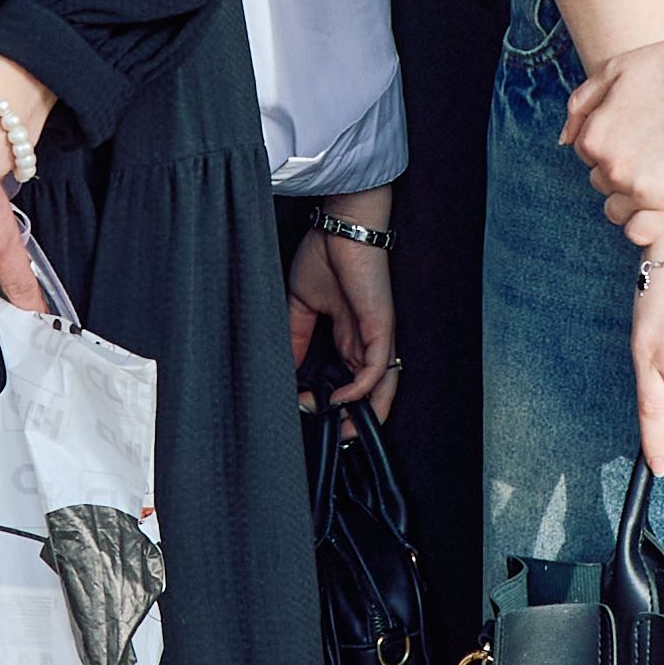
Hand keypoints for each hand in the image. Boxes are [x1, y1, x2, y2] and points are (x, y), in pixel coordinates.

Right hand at [288, 195, 399, 411]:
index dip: (326, 399)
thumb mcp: (300, 305)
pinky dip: (362, 389)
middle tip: (328, 437)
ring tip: (339, 432)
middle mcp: (366, 340)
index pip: (345, 379)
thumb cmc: (325, 255)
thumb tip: (281, 370)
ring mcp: (376, 336)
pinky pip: (377, 369)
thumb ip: (295, 338)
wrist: (342, 227)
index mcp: (349, 335)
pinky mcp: (381, 328)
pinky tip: (341, 400)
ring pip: (381, 388)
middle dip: (351, 419)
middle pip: (369, 392)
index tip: (299, 407)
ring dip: (362, 414)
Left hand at [559, 27, 663, 237]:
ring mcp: (640, 188)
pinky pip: (638, 232)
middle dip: (623, 169)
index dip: (615, 143)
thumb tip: (564, 141)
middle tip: (659, 148)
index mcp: (593, 138)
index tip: (643, 131)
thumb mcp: (616, 70)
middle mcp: (611, 167)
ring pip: (618, 209)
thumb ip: (582, 105)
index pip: (588, 155)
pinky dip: (646, 222)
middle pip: (602, 182)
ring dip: (634, 196)